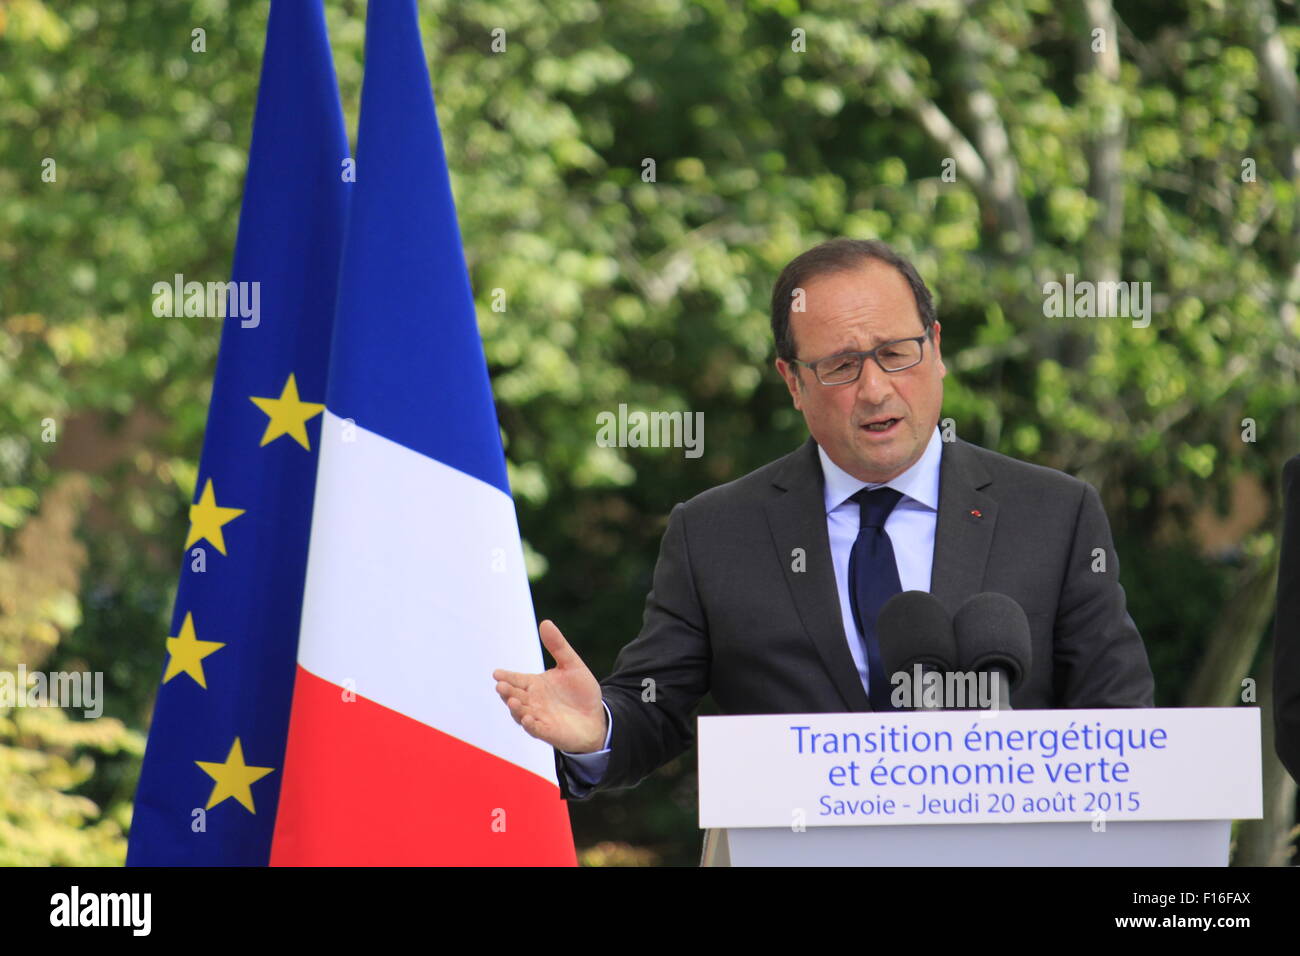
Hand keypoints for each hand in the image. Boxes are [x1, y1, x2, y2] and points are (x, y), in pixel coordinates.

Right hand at [493, 619, 606, 753]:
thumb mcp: (572, 665)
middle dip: (507, 691)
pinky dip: (530, 724)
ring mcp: (539, 717)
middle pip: (514, 695)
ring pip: (521, 713)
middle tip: (501, 685)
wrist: (596, 718)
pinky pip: (536, 729)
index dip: (506, 676)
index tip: (497, 673)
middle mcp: (532, 701)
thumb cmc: (581, 693)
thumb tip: (545, 622)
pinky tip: (527, 719)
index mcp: (534, 684)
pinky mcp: (548, 732)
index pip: (516, 679)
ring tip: (512, 700)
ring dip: (515, 708)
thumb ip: (558, 646)